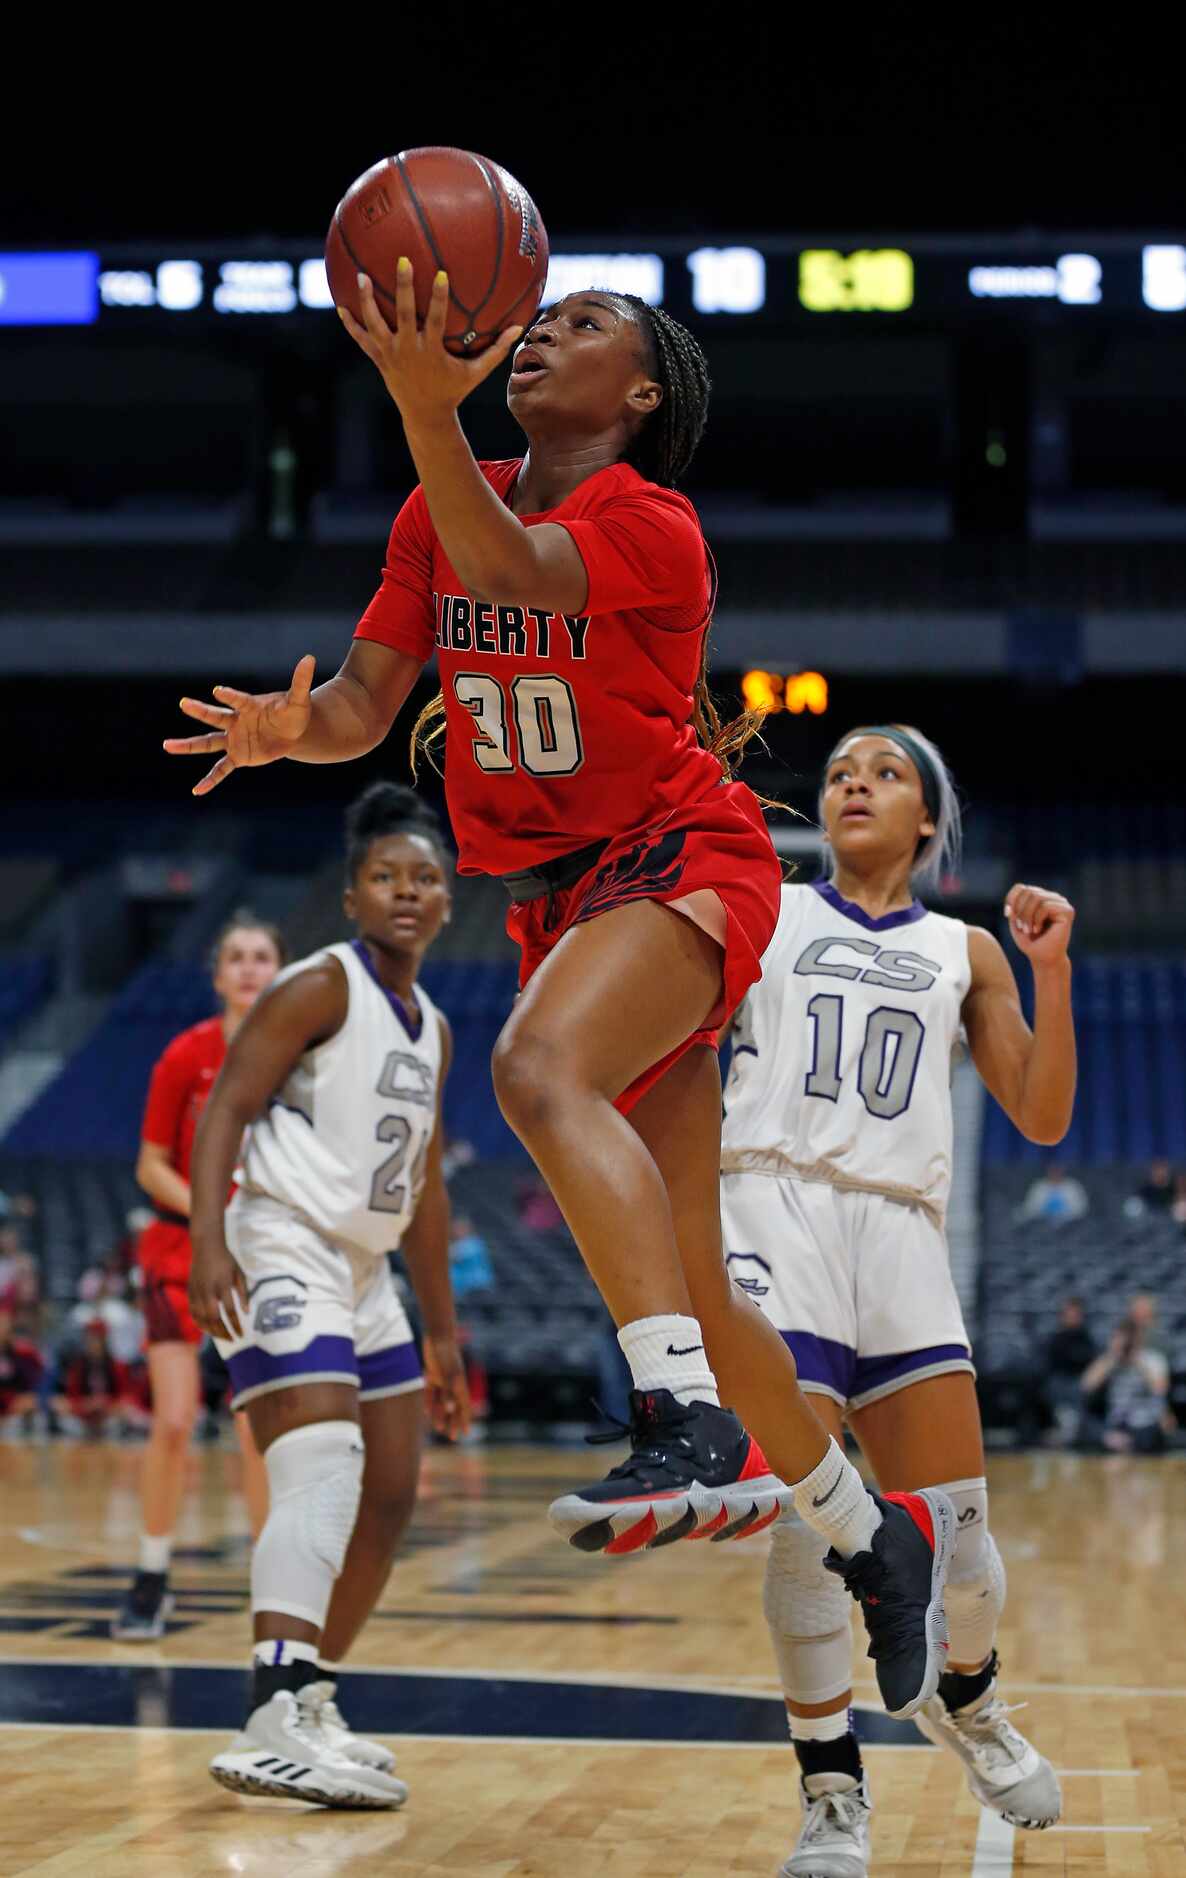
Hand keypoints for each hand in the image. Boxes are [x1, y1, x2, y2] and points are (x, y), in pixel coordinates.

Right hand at [164, 654, 316, 795]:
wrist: (293, 732)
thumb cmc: (293, 713)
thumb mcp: (299, 699)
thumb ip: (300, 681)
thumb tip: (309, 658)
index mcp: (249, 706)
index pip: (238, 700)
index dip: (229, 695)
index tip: (218, 691)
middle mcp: (236, 721)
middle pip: (215, 716)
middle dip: (200, 711)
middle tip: (184, 703)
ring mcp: (234, 739)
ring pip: (208, 742)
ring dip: (188, 745)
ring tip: (167, 746)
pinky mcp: (239, 756)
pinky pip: (222, 769)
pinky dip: (211, 780)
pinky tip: (197, 791)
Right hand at [189, 1238, 249, 1340]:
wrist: (206, 1247)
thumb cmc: (226, 1260)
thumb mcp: (239, 1274)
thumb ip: (244, 1293)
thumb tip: (247, 1313)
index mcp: (223, 1285)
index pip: (230, 1311)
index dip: (236, 1325)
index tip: (242, 1334)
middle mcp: (209, 1290)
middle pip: (215, 1318)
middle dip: (224, 1332)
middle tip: (232, 1340)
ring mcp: (198, 1292)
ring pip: (202, 1318)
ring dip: (212, 1330)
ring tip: (222, 1337)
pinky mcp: (191, 1292)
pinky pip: (193, 1312)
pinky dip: (200, 1323)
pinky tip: (208, 1329)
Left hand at [337, 261, 521, 428]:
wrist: (426, 416)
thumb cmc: (453, 390)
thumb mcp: (476, 372)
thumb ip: (496, 350)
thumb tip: (519, 328)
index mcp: (431, 352)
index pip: (436, 321)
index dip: (438, 299)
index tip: (441, 275)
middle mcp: (408, 351)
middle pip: (403, 315)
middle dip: (403, 288)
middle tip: (402, 261)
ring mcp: (390, 355)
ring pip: (375, 324)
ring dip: (367, 301)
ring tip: (361, 276)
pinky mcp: (379, 359)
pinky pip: (362, 340)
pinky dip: (351, 326)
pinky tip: (341, 307)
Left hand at [422, 1334, 471, 1440]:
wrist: (437, 1333)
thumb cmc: (445, 1353)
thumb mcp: (448, 1373)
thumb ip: (449, 1392)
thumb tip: (451, 1410)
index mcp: (460, 1384)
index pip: (464, 1406)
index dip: (465, 1419)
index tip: (465, 1433)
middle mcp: (453, 1382)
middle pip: (454, 1406)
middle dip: (453, 1421)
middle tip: (452, 1437)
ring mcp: (442, 1377)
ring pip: (442, 1400)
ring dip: (441, 1413)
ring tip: (438, 1428)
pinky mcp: (432, 1372)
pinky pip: (432, 1391)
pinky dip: (430, 1401)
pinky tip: (426, 1412)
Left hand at [1003, 883, 1074, 964]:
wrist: (1044, 959)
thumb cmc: (1031, 942)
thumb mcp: (1016, 923)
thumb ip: (1014, 908)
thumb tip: (1014, 901)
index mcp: (1039, 897)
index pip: (1021, 888)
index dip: (1011, 899)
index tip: (1008, 915)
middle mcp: (1051, 897)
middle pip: (1028, 891)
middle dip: (1020, 910)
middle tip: (1021, 927)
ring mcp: (1061, 903)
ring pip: (1036, 898)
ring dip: (1027, 916)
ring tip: (1028, 930)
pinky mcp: (1067, 911)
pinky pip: (1045, 906)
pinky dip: (1037, 919)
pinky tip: (1038, 930)